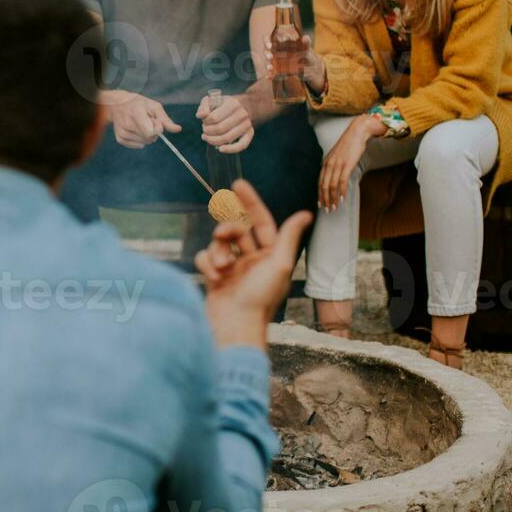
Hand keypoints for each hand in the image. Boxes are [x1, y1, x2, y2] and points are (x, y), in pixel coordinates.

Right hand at [106, 92, 179, 148]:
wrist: (117, 104)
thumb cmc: (138, 104)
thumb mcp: (154, 106)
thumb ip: (166, 120)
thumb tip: (178, 129)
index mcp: (136, 113)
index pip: (151, 132)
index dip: (158, 128)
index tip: (155, 120)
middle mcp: (127, 124)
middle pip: (150, 138)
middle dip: (153, 132)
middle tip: (147, 121)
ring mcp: (122, 132)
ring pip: (144, 143)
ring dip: (147, 136)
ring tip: (140, 124)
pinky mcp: (119, 138)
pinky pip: (138, 146)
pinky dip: (140, 140)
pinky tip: (136, 130)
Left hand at [196, 93, 253, 153]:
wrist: (241, 106)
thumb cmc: (222, 105)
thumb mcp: (211, 101)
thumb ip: (203, 107)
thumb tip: (200, 115)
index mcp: (232, 104)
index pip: (214, 118)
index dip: (205, 122)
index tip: (204, 121)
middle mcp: (242, 113)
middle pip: (220, 129)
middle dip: (208, 132)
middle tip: (205, 130)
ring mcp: (247, 124)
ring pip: (228, 138)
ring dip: (214, 140)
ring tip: (208, 138)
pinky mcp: (250, 133)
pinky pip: (241, 145)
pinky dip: (230, 149)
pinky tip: (221, 149)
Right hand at [196, 179, 312, 349]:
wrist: (234, 327)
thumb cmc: (260, 299)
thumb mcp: (279, 265)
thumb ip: (288, 237)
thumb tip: (306, 214)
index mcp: (269, 256)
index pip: (260, 221)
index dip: (250, 202)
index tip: (238, 184)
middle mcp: (252, 260)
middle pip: (237, 230)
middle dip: (228, 229)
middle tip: (223, 233)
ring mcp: (232, 269)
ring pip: (218, 243)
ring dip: (218, 251)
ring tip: (221, 268)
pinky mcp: (214, 278)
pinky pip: (205, 257)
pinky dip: (207, 264)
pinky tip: (213, 278)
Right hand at [265, 34, 325, 93]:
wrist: (308, 67)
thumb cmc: (304, 53)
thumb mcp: (306, 49)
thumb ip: (306, 43)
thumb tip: (306, 37)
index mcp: (280, 43)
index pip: (268, 39)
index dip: (266, 41)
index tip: (270, 46)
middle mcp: (274, 51)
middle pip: (266, 50)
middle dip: (266, 54)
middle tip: (270, 57)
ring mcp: (275, 61)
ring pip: (267, 62)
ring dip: (267, 64)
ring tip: (270, 68)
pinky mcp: (276, 70)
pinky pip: (271, 72)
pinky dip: (269, 74)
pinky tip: (268, 77)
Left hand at [318, 114, 384, 210]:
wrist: (357, 133)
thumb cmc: (349, 145)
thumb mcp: (337, 156)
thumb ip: (334, 166)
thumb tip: (334, 177)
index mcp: (325, 163)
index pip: (320, 182)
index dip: (319, 194)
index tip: (320, 203)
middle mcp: (329, 164)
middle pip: (324, 186)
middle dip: (325, 199)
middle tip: (327, 210)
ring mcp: (337, 164)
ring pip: (332, 185)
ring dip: (333, 198)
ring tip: (334, 207)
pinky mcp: (347, 164)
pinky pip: (342, 181)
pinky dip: (341, 191)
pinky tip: (342, 198)